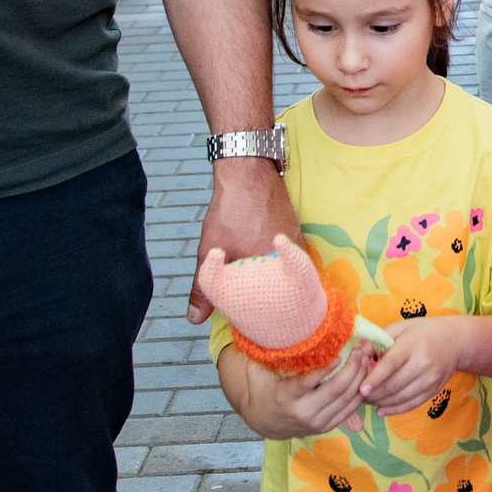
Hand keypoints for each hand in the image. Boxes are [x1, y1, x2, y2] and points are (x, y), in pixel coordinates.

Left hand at [187, 159, 286, 323]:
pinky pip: (286, 259)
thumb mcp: (211, 252)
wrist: (248, 171)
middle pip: (280, 291)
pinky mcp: (295, 232)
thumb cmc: (232, 211)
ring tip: (251, 286)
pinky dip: (273, 265)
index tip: (247, 320)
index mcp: (278, 269)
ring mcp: (296, 244)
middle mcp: (294, 258)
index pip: (273, 305)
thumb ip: (204, 288)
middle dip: (264, 300)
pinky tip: (258, 262)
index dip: (258, 314)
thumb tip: (194, 319)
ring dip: (268, 280)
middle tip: (247, 306)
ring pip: (283, 273)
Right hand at [229, 343, 375, 438]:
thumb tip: (269, 333)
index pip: (307, 384)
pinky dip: (359, 394)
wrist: (263, 422)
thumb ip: (270, 358)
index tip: (338, 356)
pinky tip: (363, 377)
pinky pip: (348, 411)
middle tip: (359, 350)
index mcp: (286, 397)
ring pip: (346, 400)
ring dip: (360, 378)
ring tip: (365, 359)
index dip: (324, 370)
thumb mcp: (260, 374)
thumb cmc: (263, 390)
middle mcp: (303, 412)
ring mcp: (316, 422)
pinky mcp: (325, 427)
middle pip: (335, 390)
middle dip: (352, 369)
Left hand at [361, 316, 470, 414]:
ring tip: (366, 401)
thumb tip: (359, 355)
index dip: (375, 378)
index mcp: (412, 345)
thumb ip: (379, 340)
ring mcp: (429, 379)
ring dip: (380, 403)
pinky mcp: (433, 390)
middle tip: (357, 396)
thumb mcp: (401, 328)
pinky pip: (411, 404)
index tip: (361, 389)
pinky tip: (380, 410)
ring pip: (400, 398)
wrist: (455, 342)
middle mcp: (423, 363)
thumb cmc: (423, 332)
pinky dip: (394, 410)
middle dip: (373, 394)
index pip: (391, 364)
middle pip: (394, 385)